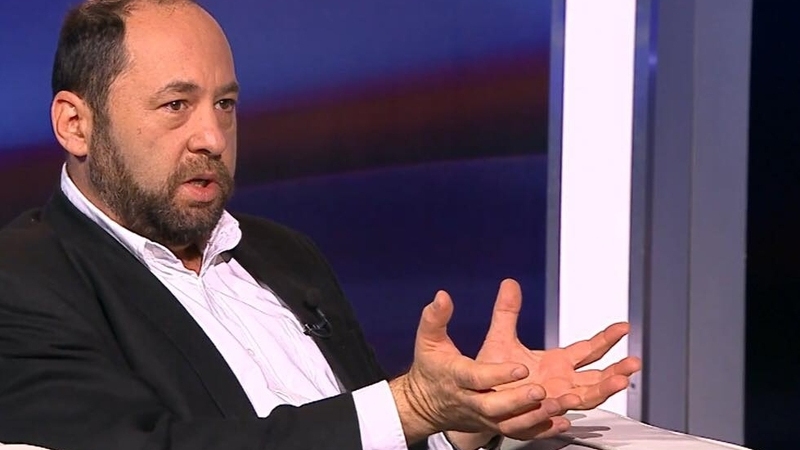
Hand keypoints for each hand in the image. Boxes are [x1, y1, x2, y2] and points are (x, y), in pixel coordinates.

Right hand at [389, 290, 563, 445]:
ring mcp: (485, 417)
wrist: (426, 405)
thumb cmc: (431, 371)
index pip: (477, 378)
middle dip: (518, 400)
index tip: (520, 367)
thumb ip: (435, 318)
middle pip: (495, 406)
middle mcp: (472, 401)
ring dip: (536, 416)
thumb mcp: (428, 341)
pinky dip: (542, 429)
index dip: (498, 375)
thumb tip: (442, 297)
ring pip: (511, 423)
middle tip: (540, 390)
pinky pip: (520, 432)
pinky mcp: (496, 425)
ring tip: (559, 403)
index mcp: (457, 377)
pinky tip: (562, 420)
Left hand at [475, 279, 641, 437]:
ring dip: (602, 390)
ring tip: (618, 382)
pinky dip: (564, 411)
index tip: (624, 327)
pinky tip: (572, 403)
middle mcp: (562, 383)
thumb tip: (510, 283)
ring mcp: (553, 401)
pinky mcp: (537, 417)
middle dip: (616, 371)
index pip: (589, 350)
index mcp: (558, 363)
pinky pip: (553, 417)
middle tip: (633, 362)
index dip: (607, 338)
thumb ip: (507, 312)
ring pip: (585, 398)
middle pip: (597, 378)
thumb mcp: (501, 337)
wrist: (474, 396)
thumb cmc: (493, 370)